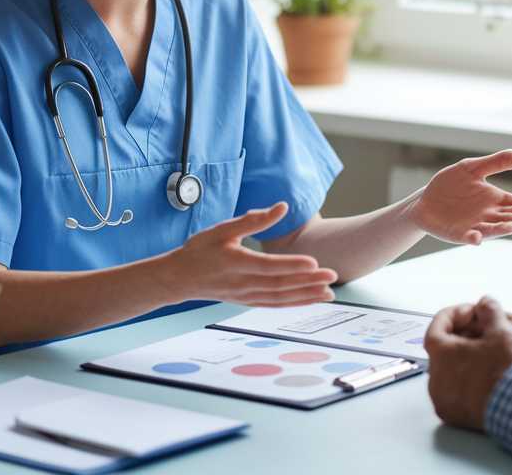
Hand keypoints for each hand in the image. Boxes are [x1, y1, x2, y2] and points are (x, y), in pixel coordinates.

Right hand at [168, 203, 338, 305]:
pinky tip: (311, 299)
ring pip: (280, 298)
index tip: (314, 262)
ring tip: (328, 292)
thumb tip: (282, 207)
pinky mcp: (247, 302)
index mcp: (234, 263)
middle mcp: (241, 283)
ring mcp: (245, 296)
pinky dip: (295, 303)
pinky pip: (275, 304)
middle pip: (279, 284)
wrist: (179, 279)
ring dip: (306, 296)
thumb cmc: (198, 250)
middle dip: (308, 281)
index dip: (291, 265)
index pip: (267, 266)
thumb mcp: (222, 229)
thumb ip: (253, 219)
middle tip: (332, 275)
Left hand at [407, 150, 511, 244]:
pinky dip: (474, 238)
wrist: (424, 200)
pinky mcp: (458, 234)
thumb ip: (498, 162)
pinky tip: (478, 237)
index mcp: (496, 200)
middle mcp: (489, 215)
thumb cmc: (450, 184)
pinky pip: (468, 237)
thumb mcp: (473, 167)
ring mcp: (475, 226)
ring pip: (494, 228)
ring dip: (505, 228)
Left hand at [425, 296, 511, 430]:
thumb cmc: (510, 373)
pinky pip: (452, 392)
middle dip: (459, 337)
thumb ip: (490, 311)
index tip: (470, 312)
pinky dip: (463, 381)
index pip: (437, 326)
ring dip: (461, 360)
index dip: (455, 314)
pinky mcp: (452, 415)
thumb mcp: (502, 331)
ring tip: (484, 355)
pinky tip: (483, 376)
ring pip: (447, 371)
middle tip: (480, 332)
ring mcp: (442, 399)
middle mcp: (435, 379)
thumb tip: (486, 303)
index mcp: (441, 355)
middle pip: (441, 349)